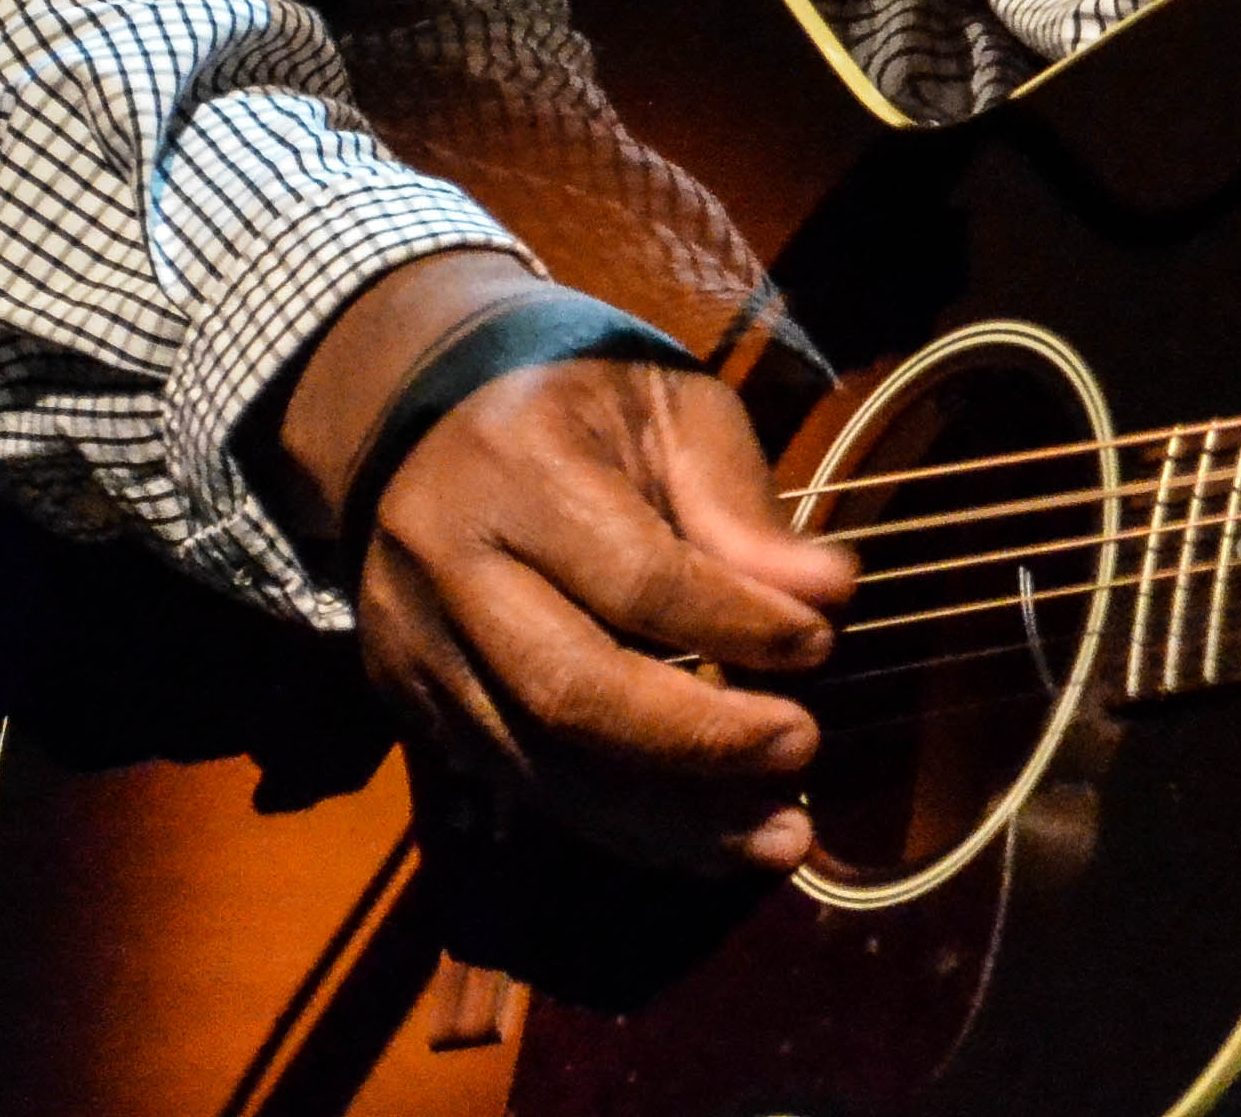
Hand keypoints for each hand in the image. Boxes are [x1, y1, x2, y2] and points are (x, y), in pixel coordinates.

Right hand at [269, 253, 855, 874]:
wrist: (420, 409)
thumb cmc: (574, 398)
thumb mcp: (667, 406)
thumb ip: (738, 503)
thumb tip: (826, 594)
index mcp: (514, 470)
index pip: (634, 576)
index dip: (735, 624)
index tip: (823, 642)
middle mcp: (447, 568)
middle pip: (571, 691)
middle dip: (699, 742)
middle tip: (803, 749)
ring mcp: (417, 648)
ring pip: (542, 766)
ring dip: (670, 819)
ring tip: (779, 839)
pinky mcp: (413, 707)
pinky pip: (520, 788)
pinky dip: (618, 825)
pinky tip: (703, 841)